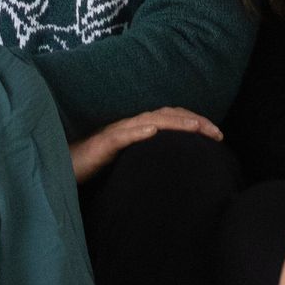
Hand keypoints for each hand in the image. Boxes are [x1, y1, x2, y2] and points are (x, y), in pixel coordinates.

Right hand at [69, 107, 222, 184]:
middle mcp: (130, 126)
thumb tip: (179, 168)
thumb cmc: (98, 166)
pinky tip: (153, 131)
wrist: (66, 167)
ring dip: (174, 122)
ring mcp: (117, 132)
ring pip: (149, 121)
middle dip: (194, 122)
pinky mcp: (104, 144)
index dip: (195, 123)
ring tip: (196, 127)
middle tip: (218, 133)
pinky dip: (139, 131)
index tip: (218, 135)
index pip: (172, 119)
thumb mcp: (133, 162)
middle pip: (167, 116)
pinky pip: (123, 135)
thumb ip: (151, 159)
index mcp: (139, 129)